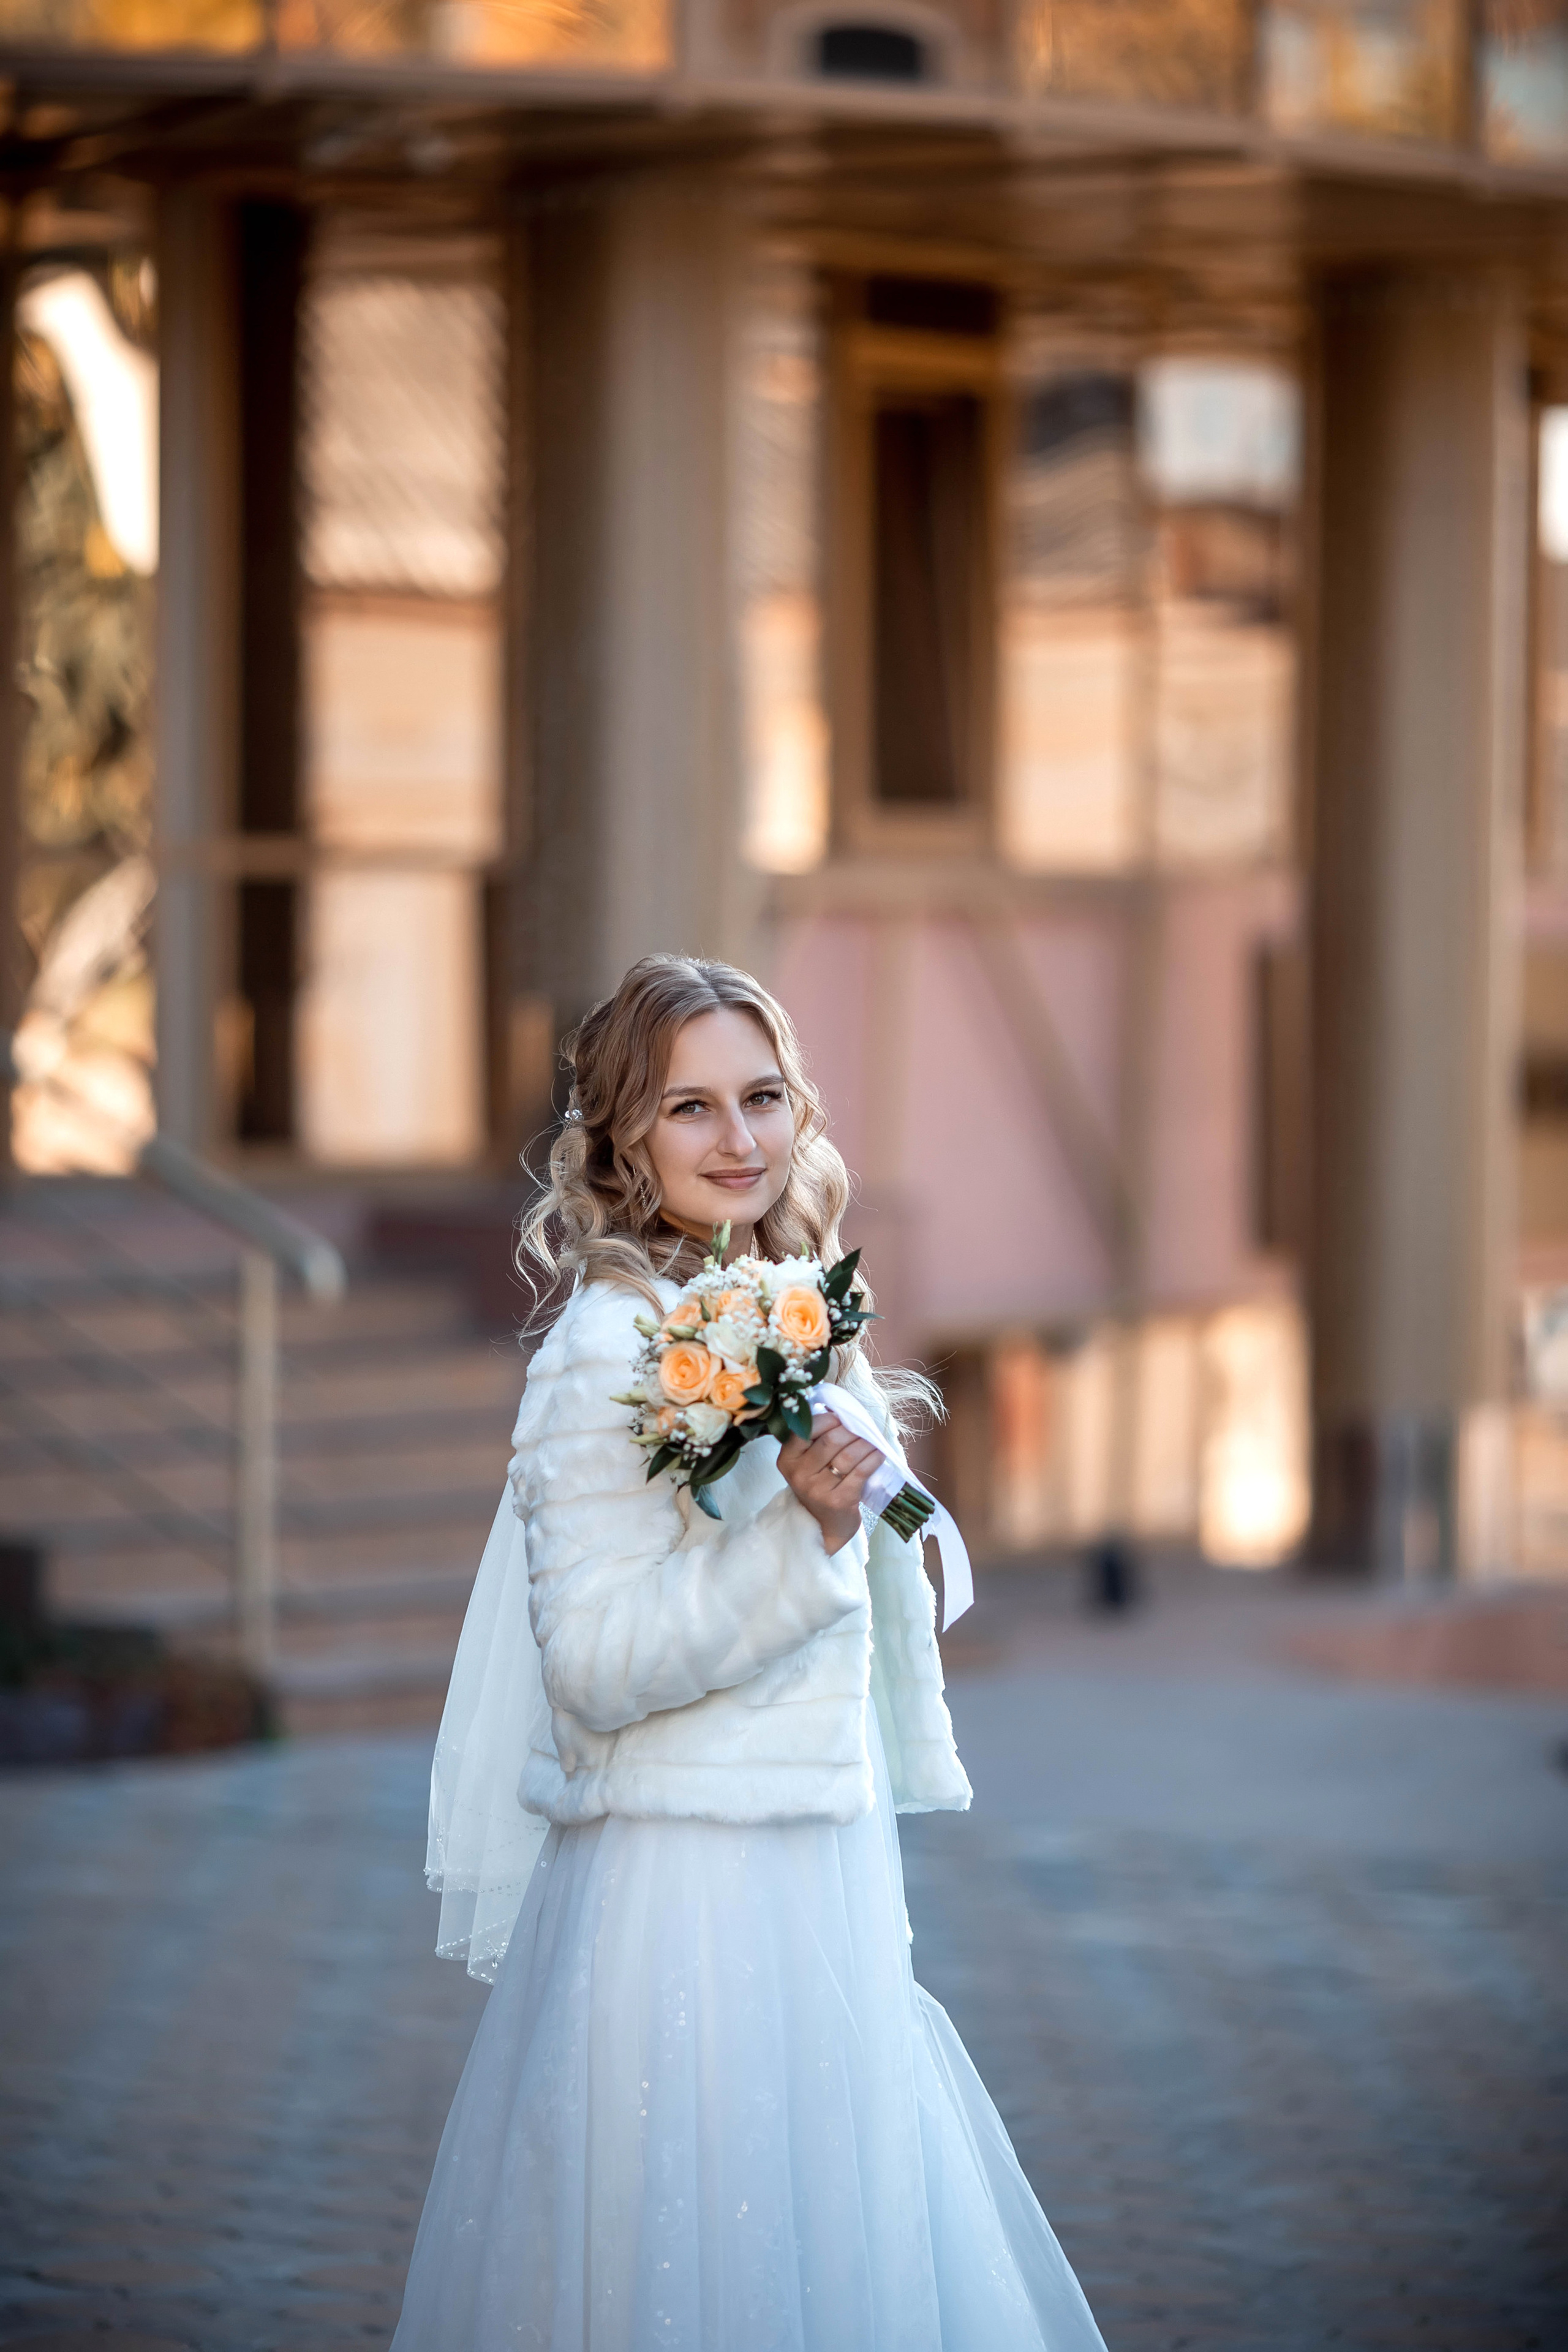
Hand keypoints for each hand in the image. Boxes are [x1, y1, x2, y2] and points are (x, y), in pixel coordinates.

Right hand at [777, 1413, 880, 1555]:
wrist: (822, 1526)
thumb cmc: (817, 1486)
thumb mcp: (806, 1464)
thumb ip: (815, 1440)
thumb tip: (838, 1409)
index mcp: (787, 1459)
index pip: (805, 1430)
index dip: (827, 1419)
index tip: (840, 1418)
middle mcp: (799, 1475)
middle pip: (831, 1440)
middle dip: (851, 1430)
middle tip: (861, 1429)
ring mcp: (818, 1490)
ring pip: (849, 1455)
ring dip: (866, 1444)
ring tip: (872, 1441)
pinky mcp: (839, 1501)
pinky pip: (861, 1471)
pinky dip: (874, 1459)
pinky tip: (878, 1454)